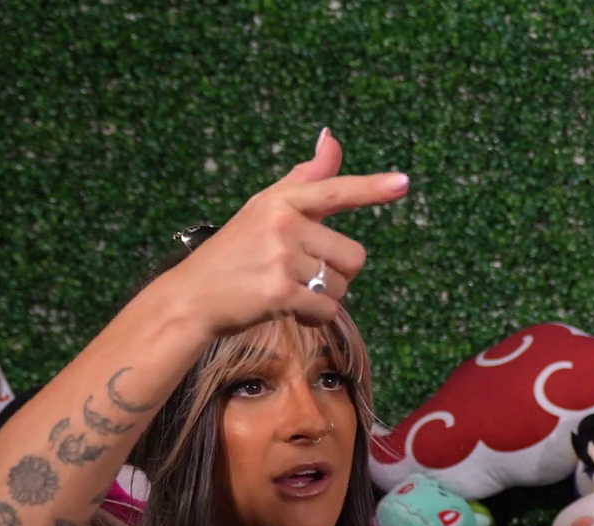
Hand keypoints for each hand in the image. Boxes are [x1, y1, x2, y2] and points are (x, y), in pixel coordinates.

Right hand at [158, 129, 408, 337]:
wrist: (190, 298)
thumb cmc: (234, 253)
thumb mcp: (265, 210)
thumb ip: (305, 179)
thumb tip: (332, 140)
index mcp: (280, 201)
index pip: (334, 191)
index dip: (372, 189)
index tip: (403, 182)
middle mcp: (282, 223)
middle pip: (353, 256)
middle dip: (336, 274)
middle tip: (298, 274)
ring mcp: (280, 257)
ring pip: (341, 285)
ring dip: (323, 296)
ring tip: (287, 290)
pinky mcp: (279, 292)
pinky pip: (326, 309)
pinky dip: (312, 317)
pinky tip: (286, 309)